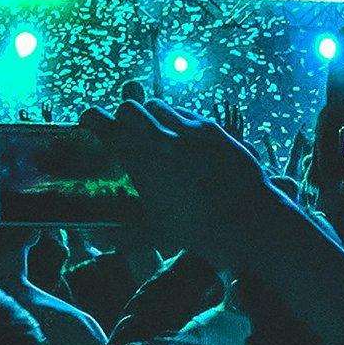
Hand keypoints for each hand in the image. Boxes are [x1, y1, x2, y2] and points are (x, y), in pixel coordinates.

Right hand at [86, 100, 283, 272]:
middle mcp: (163, 139)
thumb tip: (97, 237)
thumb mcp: (159, 233)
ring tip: (160, 138)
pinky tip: (189, 145)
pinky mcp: (214, 129)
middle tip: (128, 132)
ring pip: (161, 107)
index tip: (89, 120)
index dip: (92, 119)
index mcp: (143, 162)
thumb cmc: (203, 231)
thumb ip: (124, 234)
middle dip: (125, 116)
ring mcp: (191, 130)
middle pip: (130, 107)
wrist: (254, 221)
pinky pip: (189, 115)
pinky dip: (182, 124)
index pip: (105, 125)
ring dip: (154, 118)